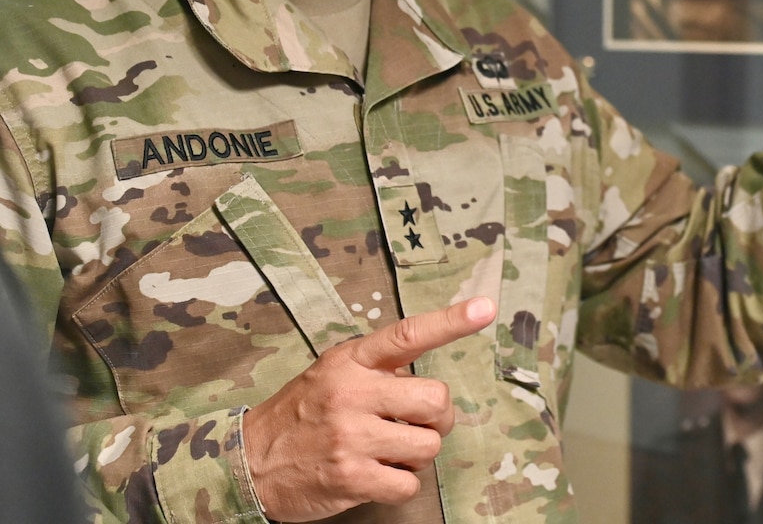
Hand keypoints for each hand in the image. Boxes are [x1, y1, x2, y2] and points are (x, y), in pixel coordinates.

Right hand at [242, 296, 495, 520]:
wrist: (246, 462)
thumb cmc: (299, 414)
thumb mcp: (331, 373)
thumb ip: (376, 367)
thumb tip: (422, 375)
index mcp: (350, 362)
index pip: (408, 335)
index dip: (450, 322)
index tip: (485, 309)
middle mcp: (352, 394)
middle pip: (435, 400)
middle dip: (437, 418)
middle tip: (419, 424)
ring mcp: (351, 437)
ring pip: (428, 445)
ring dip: (417, 454)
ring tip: (389, 451)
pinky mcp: (350, 477)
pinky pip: (408, 484)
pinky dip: (401, 484)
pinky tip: (378, 475)